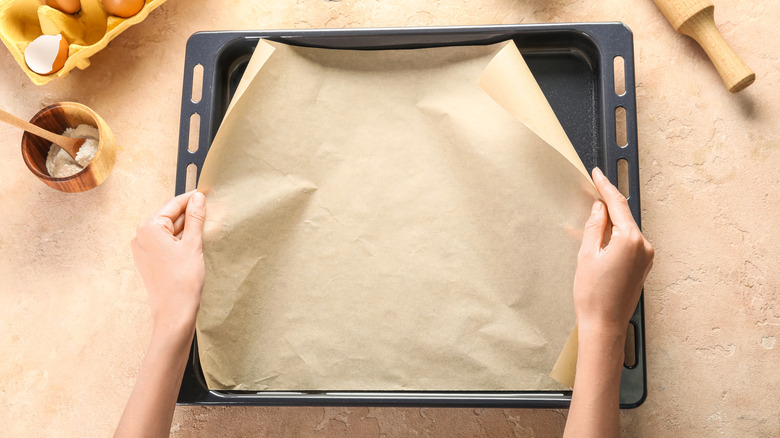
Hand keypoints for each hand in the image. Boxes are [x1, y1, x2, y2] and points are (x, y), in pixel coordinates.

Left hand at [131, 191, 206, 333]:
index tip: (206, 192)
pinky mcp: (149, 261)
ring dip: (187, 228)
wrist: (174, 312)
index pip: (173, 205)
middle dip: (190, 215)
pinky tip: (195, 243)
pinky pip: (165, 243)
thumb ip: (195, 218)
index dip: (191, 199)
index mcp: (148, 228)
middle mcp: (141, 237)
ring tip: (206, 227)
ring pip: (169, 231)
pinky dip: (180, 240)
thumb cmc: (182, 281)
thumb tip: (198, 198)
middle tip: (211, 209)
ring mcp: (143, 250)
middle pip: (170, 217)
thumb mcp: (193, 244)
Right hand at [574, 167, 653, 339]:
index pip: (617, 204)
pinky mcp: (643, 267)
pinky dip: (616, 236)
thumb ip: (594, 227)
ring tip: (592, 220)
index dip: (605, 186)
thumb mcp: (587, 255)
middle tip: (592, 190)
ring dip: (611, 222)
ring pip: (627, 229)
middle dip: (608, 204)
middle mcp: (644, 246)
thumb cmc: (593, 295)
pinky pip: (630, 243)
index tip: (598, 173)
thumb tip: (599, 209)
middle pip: (624, 216)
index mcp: (630, 240)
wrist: (604, 325)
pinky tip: (602, 238)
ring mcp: (646, 258)